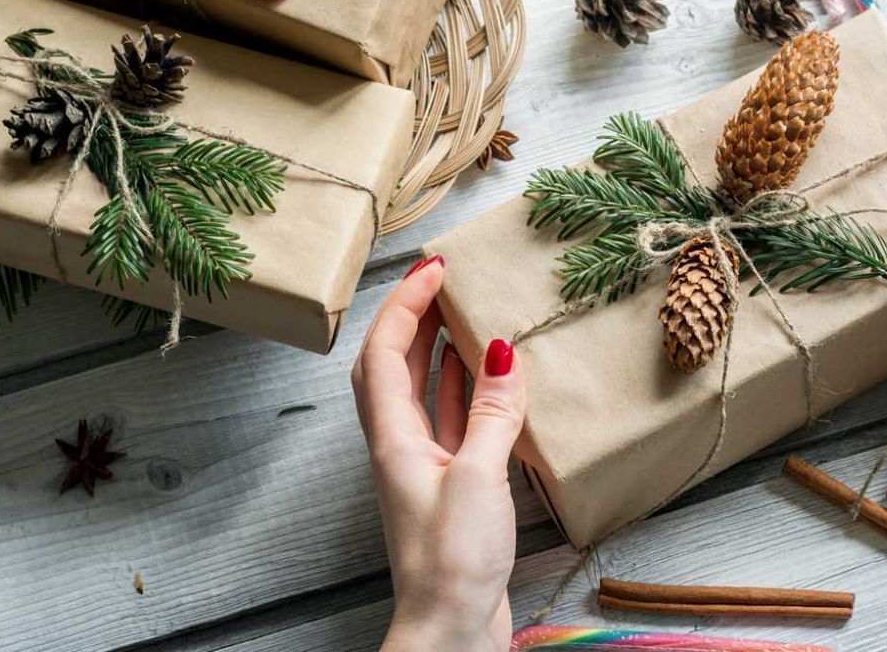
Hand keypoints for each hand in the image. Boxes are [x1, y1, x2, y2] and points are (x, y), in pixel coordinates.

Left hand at [352, 256, 524, 651]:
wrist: (450, 629)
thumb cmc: (451, 561)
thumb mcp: (478, 477)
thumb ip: (492, 412)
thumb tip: (501, 350)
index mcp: (392, 439)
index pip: (385, 351)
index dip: (404, 304)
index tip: (433, 269)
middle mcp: (401, 446)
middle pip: (397, 364)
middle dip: (417, 317)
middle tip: (447, 281)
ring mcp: (426, 465)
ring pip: (427, 391)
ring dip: (443, 350)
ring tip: (470, 314)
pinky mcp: (454, 485)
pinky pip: (456, 421)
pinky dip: (472, 392)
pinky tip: (495, 377)